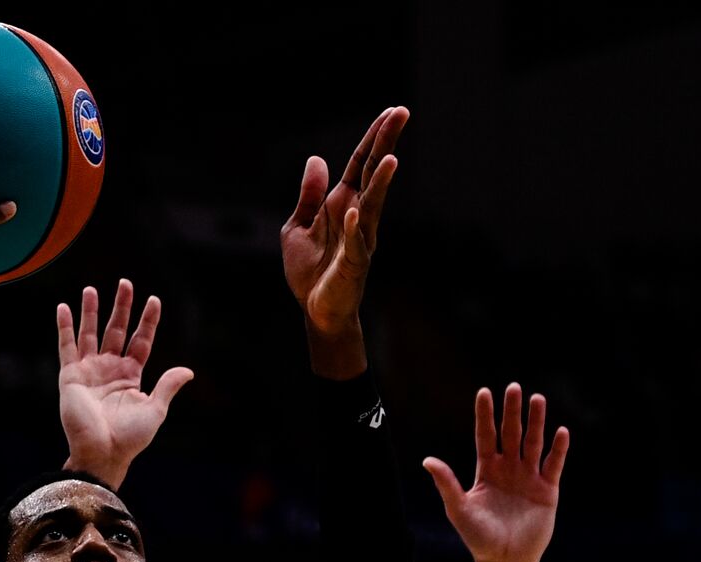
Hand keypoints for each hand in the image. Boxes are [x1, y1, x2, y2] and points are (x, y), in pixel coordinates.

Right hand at [57, 279, 193, 487]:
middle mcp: (110, 369)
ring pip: (91, 333)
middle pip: (116, 330)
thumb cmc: (130, 437)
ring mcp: (89, 370)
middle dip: (121, 307)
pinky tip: (64, 308)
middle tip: (125, 283)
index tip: (153, 300)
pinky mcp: (70, 375)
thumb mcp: (155, 409)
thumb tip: (189, 371)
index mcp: (131, 376)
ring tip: (91, 289)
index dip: (147, 321)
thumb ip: (168, 386)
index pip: (140, 341)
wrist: (102, 452)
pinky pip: (67, 346)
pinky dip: (65, 327)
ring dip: (91, 311)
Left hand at [281, 106, 408, 336]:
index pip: (360, 163)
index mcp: (342, 203)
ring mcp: (359, 239)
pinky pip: (356, 244)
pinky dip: (355, 229)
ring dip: (380, 183)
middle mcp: (356, 215)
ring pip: (372, 206)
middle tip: (402, 113)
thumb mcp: (298, 225)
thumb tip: (317, 159)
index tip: (391, 112)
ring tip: (389, 159)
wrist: (315, 310)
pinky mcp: (354, 264)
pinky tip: (355, 212)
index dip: (374, 137)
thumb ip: (309, 195)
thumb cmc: (310, 271)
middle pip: (372, 173)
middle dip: (385, 143)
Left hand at [422, 384, 569, 561]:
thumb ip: (446, 483)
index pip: (486, 436)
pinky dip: (558, 449)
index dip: (485, 415)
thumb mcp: (459, 509)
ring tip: (537, 399)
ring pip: (533, 443)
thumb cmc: (477, 537)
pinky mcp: (547, 491)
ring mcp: (528, 478)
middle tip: (514, 387)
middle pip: (511, 433)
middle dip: (512, 411)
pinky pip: (553, 465)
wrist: (503, 561)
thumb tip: (427, 460)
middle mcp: (508, 469)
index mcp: (486, 470)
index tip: (484, 392)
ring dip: (536, 422)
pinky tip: (561, 431)